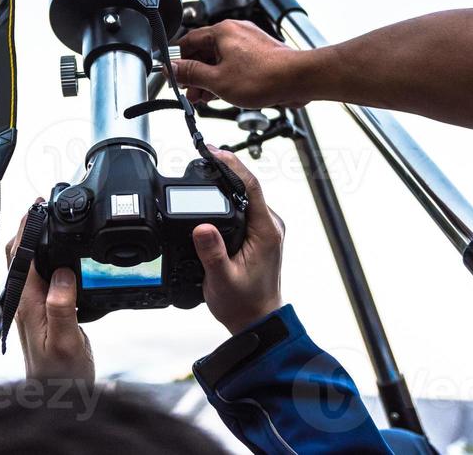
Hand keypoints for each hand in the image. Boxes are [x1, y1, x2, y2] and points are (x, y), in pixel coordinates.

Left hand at [6, 206, 94, 381]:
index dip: (27, 229)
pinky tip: (61, 256)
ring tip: (49, 222)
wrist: (57, 399)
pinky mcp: (41, 313)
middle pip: (19, 256)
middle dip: (27, 229)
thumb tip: (64, 275)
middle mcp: (25, 302)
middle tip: (43, 207)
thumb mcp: (66, 341)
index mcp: (28, 304)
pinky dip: (47, 259)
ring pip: (28, 265)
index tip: (37, 207)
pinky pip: (40, 277)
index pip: (21, 257)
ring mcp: (31, 307)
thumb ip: (63, 307)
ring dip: (35, 242)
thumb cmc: (60, 377)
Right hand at [174, 20, 313, 108]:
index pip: (189, 41)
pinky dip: (227, 76)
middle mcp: (236, 32)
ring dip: (211, 78)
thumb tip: (172, 69)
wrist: (298, 79)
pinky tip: (225, 93)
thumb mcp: (217, 80)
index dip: (178, 61)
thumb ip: (192, 74)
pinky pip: (236, 63)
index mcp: (222, 32)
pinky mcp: (260, 53)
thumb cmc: (264, 77)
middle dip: (196, 75)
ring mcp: (249, 42)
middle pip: (205, 51)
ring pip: (221, 59)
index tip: (175, 77)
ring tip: (207, 98)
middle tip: (191, 94)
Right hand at [192, 147, 285, 334]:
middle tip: (203, 154)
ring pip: (246, 195)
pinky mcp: (258, 233)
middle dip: (226, 167)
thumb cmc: (243, 304)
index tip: (213, 152)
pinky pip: (244, 206)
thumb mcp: (222, 280)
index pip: (251, 186)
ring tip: (206, 167)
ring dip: (227, 180)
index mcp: (266, 232)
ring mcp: (265, 229)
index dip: (232, 165)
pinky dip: (228, 195)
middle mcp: (269, 226)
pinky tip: (213, 192)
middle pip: (248, 185)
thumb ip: (212, 253)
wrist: (256, 320)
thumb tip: (202, 227)